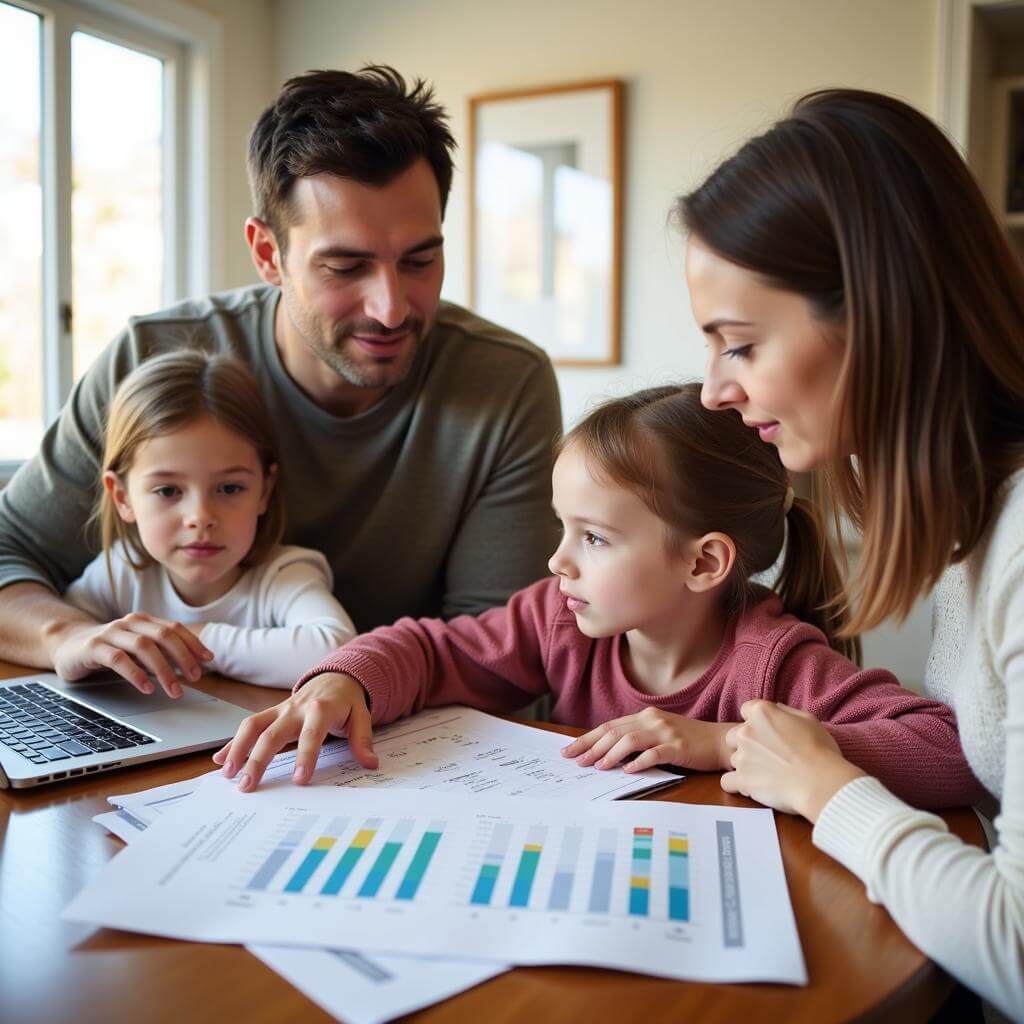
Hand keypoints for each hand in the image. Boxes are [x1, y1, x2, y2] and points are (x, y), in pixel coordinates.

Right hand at [50, 613, 214, 697]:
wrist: (67, 645)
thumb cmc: (109, 649)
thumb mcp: (137, 648)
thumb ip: (160, 652)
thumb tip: (192, 666)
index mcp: (144, 621)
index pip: (174, 628)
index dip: (193, 643)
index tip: (208, 660)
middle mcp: (129, 623)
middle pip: (163, 635)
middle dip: (183, 657)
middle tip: (196, 678)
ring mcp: (110, 633)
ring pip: (144, 646)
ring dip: (163, 669)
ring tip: (175, 689)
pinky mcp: (93, 647)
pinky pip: (118, 659)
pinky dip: (136, 674)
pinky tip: (147, 688)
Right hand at [212, 672, 378, 791]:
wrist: (336, 676)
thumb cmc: (347, 701)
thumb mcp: (361, 716)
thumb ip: (363, 740)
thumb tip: (370, 763)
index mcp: (320, 709)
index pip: (311, 734)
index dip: (306, 756)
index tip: (299, 779)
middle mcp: (295, 708)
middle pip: (273, 733)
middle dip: (258, 759)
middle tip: (248, 785)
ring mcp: (280, 710)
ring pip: (253, 726)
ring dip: (238, 749)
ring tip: (227, 774)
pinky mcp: (271, 713)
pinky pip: (249, 726)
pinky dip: (233, 743)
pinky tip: (220, 760)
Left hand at [560, 707, 733, 772]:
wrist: (721, 741)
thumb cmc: (689, 741)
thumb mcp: (659, 734)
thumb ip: (637, 739)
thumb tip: (607, 754)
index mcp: (645, 717)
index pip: (609, 727)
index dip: (588, 738)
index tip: (569, 750)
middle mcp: (652, 720)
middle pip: (614, 732)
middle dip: (591, 747)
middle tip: (575, 761)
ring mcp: (665, 732)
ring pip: (630, 740)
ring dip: (610, 754)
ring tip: (597, 767)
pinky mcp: (678, 746)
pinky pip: (654, 753)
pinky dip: (638, 762)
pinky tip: (627, 771)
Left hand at [721, 700, 864, 819]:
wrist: (821, 783)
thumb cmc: (820, 751)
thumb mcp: (807, 719)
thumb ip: (784, 712)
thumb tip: (775, 710)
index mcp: (761, 713)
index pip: (746, 710)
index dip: (757, 722)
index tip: (769, 733)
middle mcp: (746, 732)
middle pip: (734, 735)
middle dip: (746, 744)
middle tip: (767, 756)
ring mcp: (742, 756)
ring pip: (733, 759)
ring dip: (746, 766)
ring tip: (768, 775)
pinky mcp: (742, 780)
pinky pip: (727, 782)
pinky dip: (738, 785)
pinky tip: (753, 787)